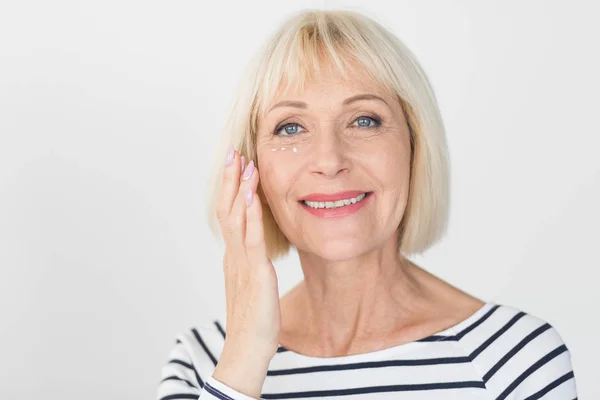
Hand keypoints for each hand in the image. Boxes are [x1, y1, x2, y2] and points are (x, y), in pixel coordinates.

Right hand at [213, 146, 280, 397]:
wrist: (246, 348)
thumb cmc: (253, 321)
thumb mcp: (251, 285)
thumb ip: (249, 265)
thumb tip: (252, 252)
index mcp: (233, 256)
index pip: (229, 214)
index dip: (231, 189)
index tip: (236, 166)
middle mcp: (233, 254)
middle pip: (227, 209)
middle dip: (230, 179)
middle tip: (233, 151)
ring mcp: (241, 262)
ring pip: (236, 216)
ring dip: (240, 188)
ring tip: (243, 162)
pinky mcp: (254, 272)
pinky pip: (251, 237)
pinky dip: (251, 213)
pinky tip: (253, 194)